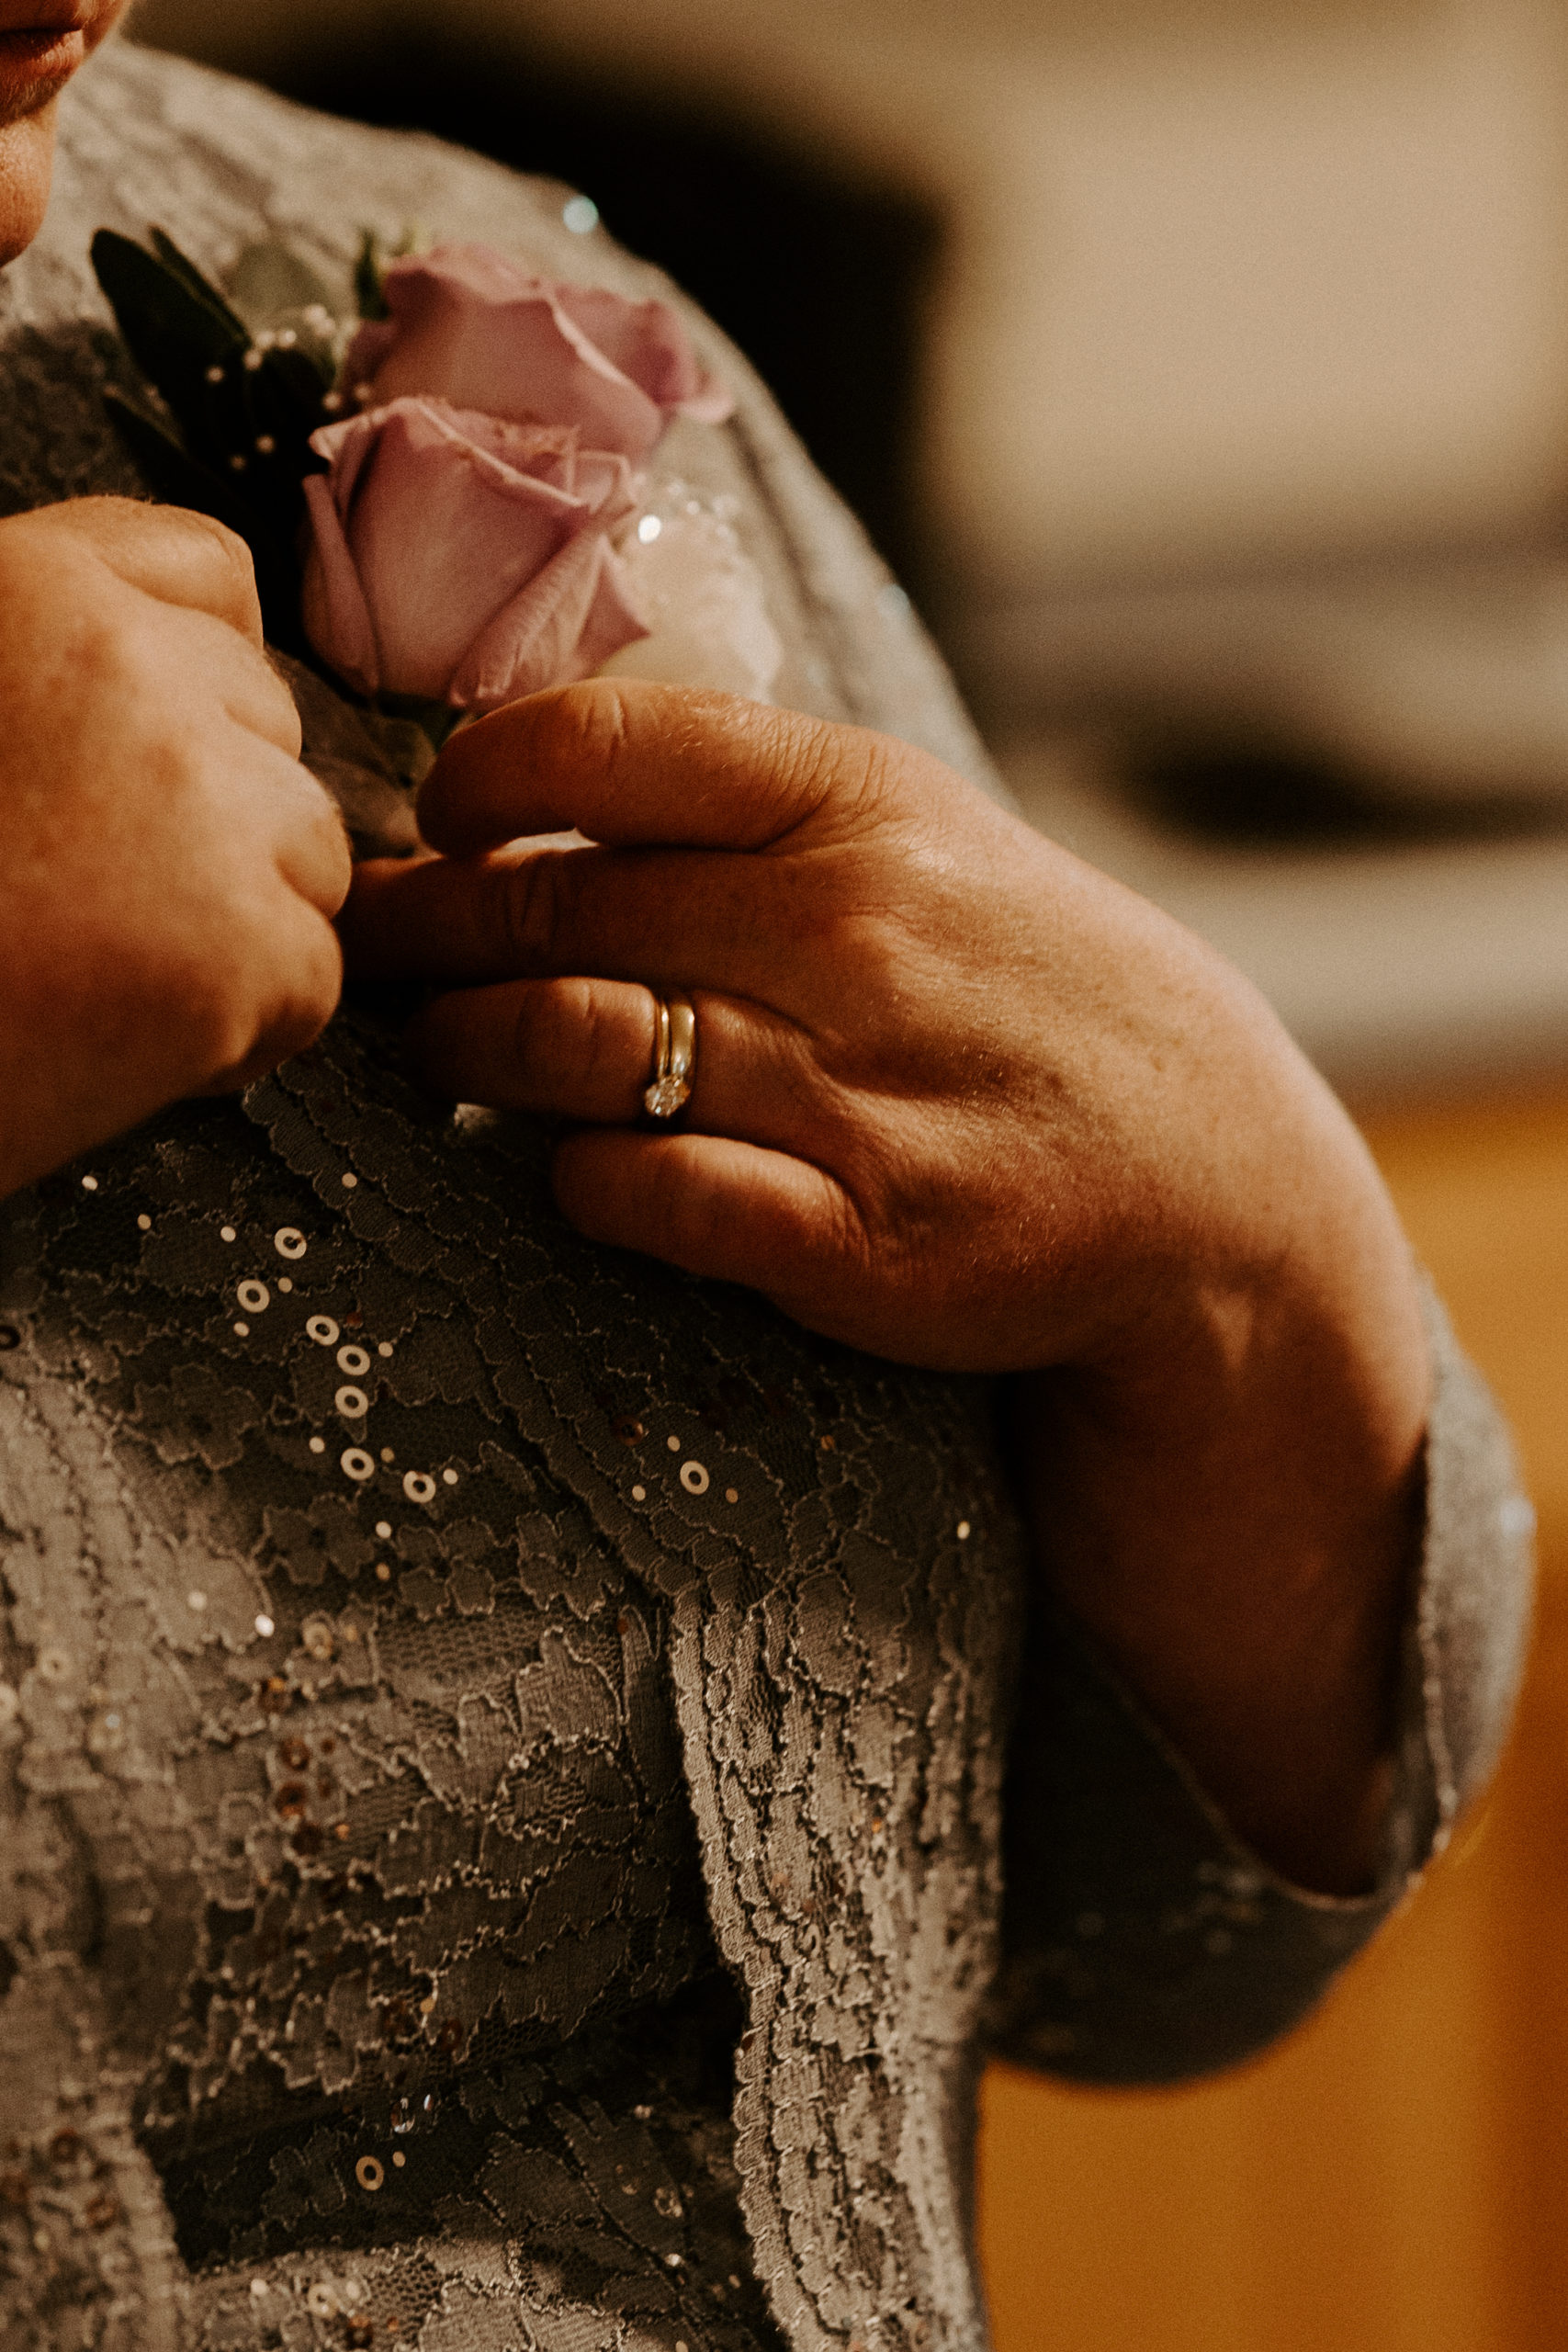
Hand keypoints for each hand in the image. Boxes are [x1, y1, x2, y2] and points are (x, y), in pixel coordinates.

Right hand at [0, 497, 350, 1195]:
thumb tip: (178, 662)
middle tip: (86, 894)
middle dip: (218, 817)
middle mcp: (128, 666)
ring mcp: (198, 800)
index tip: (146, 762)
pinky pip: (310, 977)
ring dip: (239, 923)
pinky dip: (242, 1031)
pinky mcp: (240, 941)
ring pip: (312, 853)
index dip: (199, 685)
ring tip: (96, 965)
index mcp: (31, 587)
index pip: (212, 579)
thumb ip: (53, 656)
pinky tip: (122, 1033)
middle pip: (274, 729)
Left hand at [343, 680, 1429, 1888]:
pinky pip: (645, 1196)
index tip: (439, 821)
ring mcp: (862, 1092)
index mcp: (863, 801)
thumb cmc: (1026, 992)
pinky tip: (571, 1165)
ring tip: (443, 1054)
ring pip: (576, 1050)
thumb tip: (524, 795)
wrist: (1209, 1178)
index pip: (599, 746)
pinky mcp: (863, 1242)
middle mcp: (857, 931)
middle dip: (428, 936)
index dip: (473, 784)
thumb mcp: (929, 841)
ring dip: (472, 1054)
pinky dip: (574, 1177)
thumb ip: (750, 805)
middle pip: (553, 910)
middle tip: (383, 958)